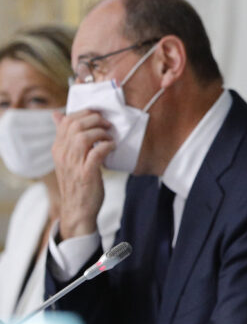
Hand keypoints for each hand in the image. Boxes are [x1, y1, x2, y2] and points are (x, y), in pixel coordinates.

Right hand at [52, 110, 113, 239]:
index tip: (98, 118)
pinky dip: (107, 146)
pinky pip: (96, 153)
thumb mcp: (67, 158)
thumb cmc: (77, 182)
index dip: (85, 114)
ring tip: (109, 138)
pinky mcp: (86, 174)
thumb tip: (57, 114)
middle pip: (75, 125)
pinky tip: (112, 148)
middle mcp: (63, 154)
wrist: (77, 209)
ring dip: (101, 133)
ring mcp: (74, 164)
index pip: (66, 121)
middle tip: (107, 125)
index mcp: (58, 148)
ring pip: (83, 136)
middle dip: (95, 120)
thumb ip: (66, 138)